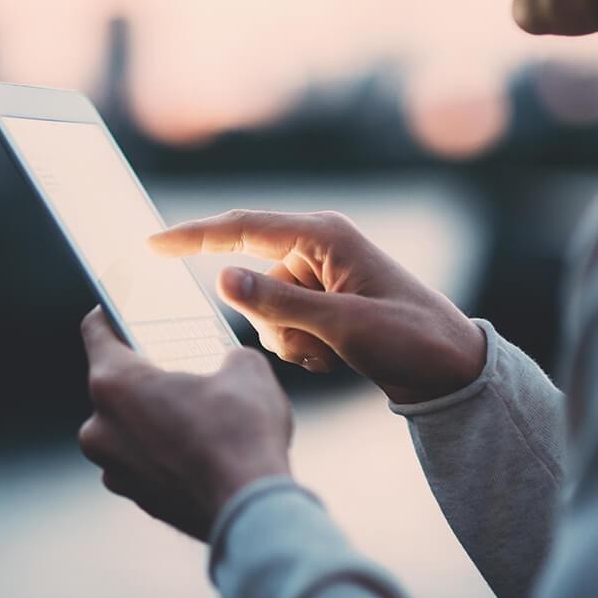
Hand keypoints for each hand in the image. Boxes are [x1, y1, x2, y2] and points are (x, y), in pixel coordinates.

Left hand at [78, 307, 292, 541]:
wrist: (253, 508)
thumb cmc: (242, 432)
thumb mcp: (245, 366)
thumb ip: (223, 353)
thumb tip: (225, 362)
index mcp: (116, 384)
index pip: (96, 330)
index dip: (113, 310)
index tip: (126, 307)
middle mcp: (100, 427)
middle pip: (115, 381)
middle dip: (147, 368)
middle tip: (182, 360)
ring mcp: (114, 468)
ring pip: (128, 424)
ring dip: (155, 411)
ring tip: (199, 406)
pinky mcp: (136, 497)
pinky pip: (143, 457)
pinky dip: (164, 446)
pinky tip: (203, 442)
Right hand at [150, 210, 486, 404]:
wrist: (447, 368)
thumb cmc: (409, 337)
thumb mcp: (343, 324)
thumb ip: (278, 302)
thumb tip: (220, 277)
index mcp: (324, 236)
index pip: (242, 229)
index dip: (193, 236)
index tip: (150, 244)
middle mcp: (317, 249)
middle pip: (254, 280)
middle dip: (274, 319)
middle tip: (318, 341)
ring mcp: (319, 278)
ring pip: (265, 309)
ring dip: (290, 338)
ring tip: (335, 350)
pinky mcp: (322, 302)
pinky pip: (283, 324)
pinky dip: (300, 346)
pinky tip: (337, 355)